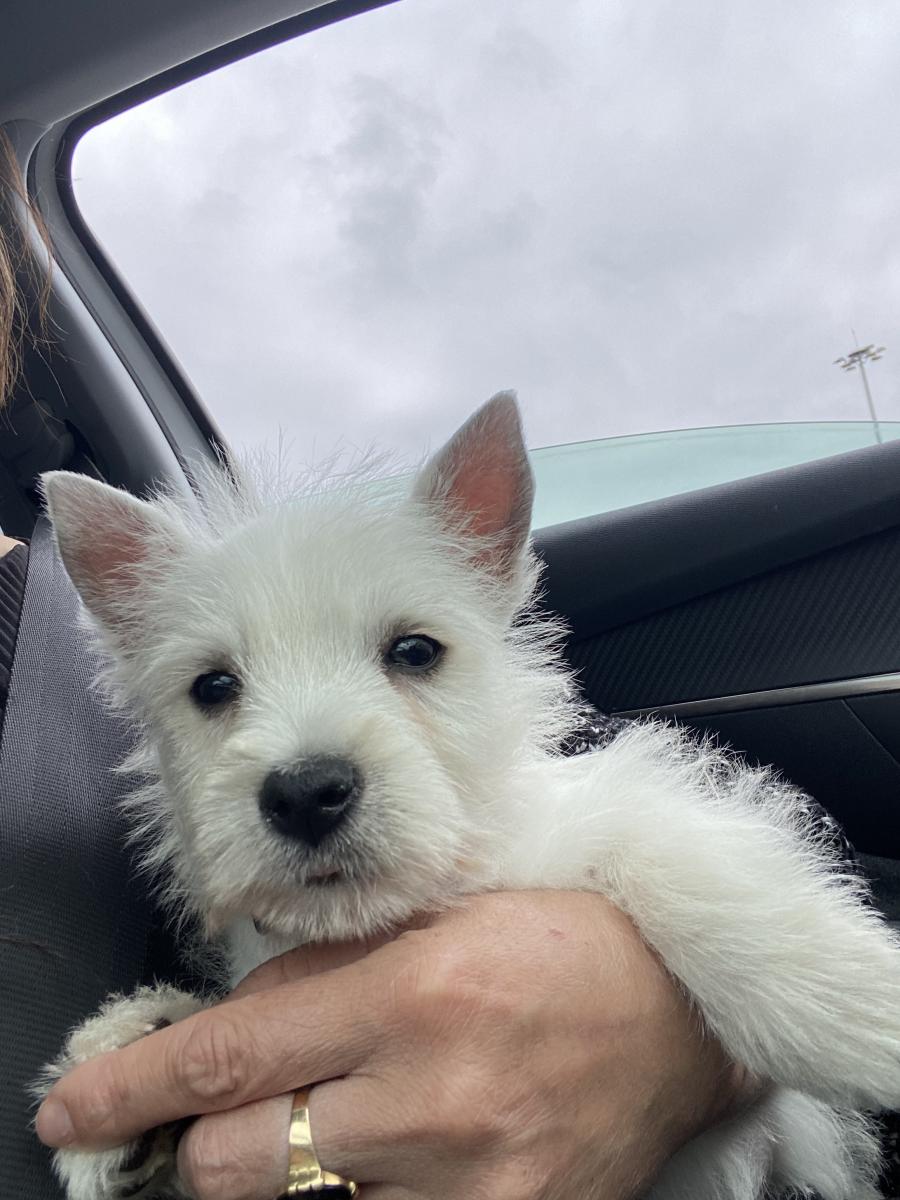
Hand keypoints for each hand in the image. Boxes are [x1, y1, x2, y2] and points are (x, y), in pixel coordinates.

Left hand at [37, 891, 757, 1199]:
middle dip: (202, 1142)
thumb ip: (324, 975)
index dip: (135, 1086)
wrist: (673, 1012)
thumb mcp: (435, 922)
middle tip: (218, 1116)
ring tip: (327, 1126)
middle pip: (240, 1159)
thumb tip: (228, 1030)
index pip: (232, 1055)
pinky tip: (376, 1160)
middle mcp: (429, 1096)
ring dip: (278, 1175)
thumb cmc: (553, 942)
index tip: (71, 1107)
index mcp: (411, 992)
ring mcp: (468, 1182)